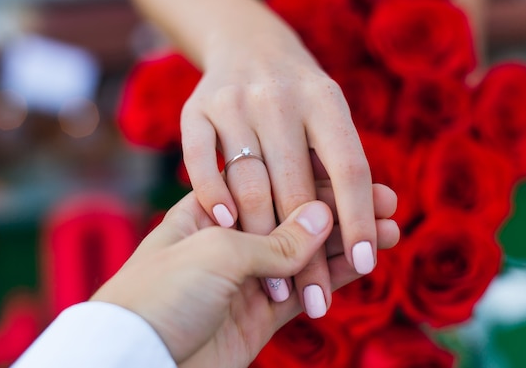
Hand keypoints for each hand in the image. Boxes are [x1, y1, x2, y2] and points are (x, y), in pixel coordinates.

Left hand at [91, 185, 397, 367]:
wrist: (134, 359)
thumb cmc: (158, 294)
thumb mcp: (214, 253)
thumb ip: (272, 239)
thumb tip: (325, 217)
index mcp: (209, 209)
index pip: (271, 183)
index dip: (315, 180)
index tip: (356, 176)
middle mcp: (229, 240)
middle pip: (294, 218)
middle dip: (340, 210)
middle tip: (388, 202)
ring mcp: (245, 279)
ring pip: (305, 255)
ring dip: (345, 243)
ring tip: (391, 230)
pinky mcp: (257, 315)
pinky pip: (302, 291)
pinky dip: (332, 278)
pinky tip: (363, 263)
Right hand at [181, 35, 376, 315]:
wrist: (248, 43)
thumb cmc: (299, 101)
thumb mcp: (327, 119)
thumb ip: (340, 172)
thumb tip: (370, 238)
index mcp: (324, 100)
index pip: (349, 167)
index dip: (359, 217)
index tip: (367, 264)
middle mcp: (280, 97)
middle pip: (298, 185)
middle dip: (308, 252)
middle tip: (316, 301)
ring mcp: (233, 100)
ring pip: (249, 179)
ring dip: (262, 240)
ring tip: (273, 285)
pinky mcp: (194, 108)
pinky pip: (200, 158)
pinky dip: (213, 193)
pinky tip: (227, 226)